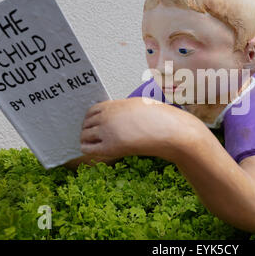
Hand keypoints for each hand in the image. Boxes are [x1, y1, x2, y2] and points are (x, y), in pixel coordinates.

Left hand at [80, 97, 194, 161]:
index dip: (91, 118)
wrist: (170, 131)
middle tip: (94, 136)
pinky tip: (97, 150)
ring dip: (88, 139)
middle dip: (89, 129)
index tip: (94, 123)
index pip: (91, 110)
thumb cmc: (159, 118)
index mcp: (114, 105)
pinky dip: (89, 149)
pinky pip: (88, 148)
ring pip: (84, 136)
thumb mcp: (139, 105)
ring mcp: (107, 132)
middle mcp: (107, 117)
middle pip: (86, 123)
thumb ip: (123, 109)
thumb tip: (116, 115)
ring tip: (96, 144)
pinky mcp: (110, 147)